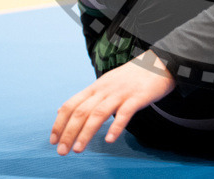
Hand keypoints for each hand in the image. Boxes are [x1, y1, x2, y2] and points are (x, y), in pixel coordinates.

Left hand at [50, 53, 174, 154]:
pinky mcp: (138, 96)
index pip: (71, 105)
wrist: (159, 62)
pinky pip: (125, 112)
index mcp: (95, 87)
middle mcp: (105, 89)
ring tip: (78, 149)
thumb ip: (90, 97)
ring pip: (99, 113)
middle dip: (69, 132)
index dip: (60, 123)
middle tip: (62, 151)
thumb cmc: (132, 77)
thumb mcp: (107, 83)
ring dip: (86, 132)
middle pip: (81, 111)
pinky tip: (110, 139)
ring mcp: (121, 92)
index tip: (54, 140)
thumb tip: (66, 111)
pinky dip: (116, 126)